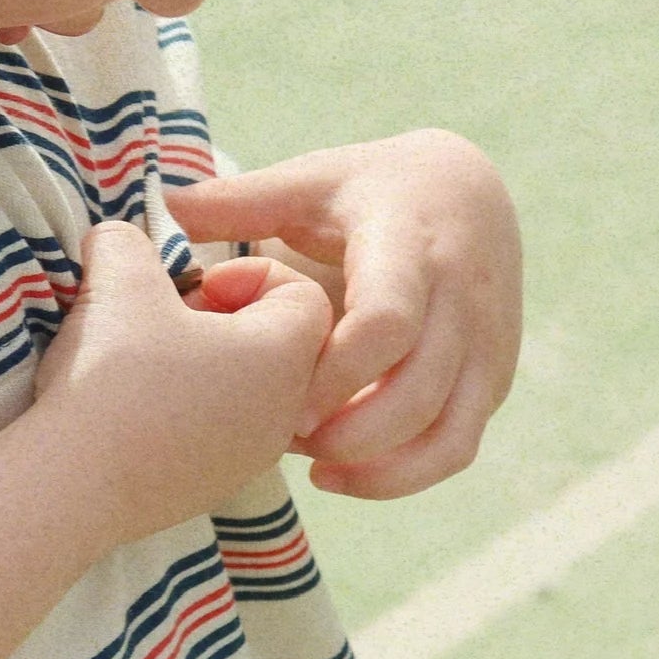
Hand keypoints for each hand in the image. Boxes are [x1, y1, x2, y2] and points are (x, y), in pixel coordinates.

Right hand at [34, 221, 331, 544]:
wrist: (69, 486)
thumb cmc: (112, 376)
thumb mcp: (118, 278)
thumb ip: (128, 241)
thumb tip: (121, 241)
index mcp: (285, 356)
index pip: (303, 295)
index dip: (248, 275)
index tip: (192, 289)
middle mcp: (287, 413)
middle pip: (280, 344)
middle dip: (227, 320)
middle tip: (168, 320)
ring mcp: (252, 460)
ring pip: (249, 391)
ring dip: (206, 366)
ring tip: (146, 363)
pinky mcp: (214, 488)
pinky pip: (220, 433)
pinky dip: (189, 411)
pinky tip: (134, 410)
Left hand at [173, 130, 521, 497]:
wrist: (468, 190)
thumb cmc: (367, 189)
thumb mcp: (310, 182)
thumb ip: (240, 201)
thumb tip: (163, 206)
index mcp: (410, 242)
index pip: (387, 320)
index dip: (335, 372)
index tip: (284, 404)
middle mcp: (461, 296)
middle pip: (416, 392)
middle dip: (347, 433)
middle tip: (283, 438)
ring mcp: (486, 342)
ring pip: (446, 434)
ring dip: (377, 467)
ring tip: (313, 466)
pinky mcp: (494, 377)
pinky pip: (457, 447)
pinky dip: (402, 476)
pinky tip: (342, 473)